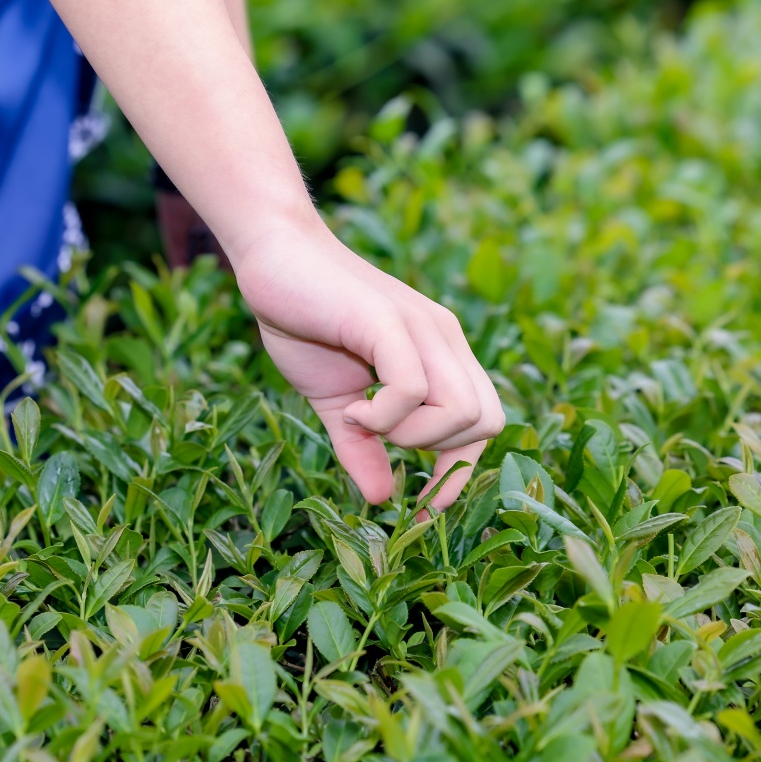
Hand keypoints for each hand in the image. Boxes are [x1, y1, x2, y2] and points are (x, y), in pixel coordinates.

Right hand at [233, 224, 504, 511]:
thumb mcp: (335, 399)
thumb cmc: (304, 318)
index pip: (485, 423)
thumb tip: (378, 499)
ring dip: (408, 436)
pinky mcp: (389, 322)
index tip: (418, 507)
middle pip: (487, 422)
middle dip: (435, 455)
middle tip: (378, 441)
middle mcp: (444, 338)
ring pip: (462, 411)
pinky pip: (414, 390)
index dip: (457, 475)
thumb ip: (361, 446)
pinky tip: (349, 408)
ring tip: (359, 419)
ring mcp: (422, 328)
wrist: (273, 254)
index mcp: (440, 354)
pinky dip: (383, 417)